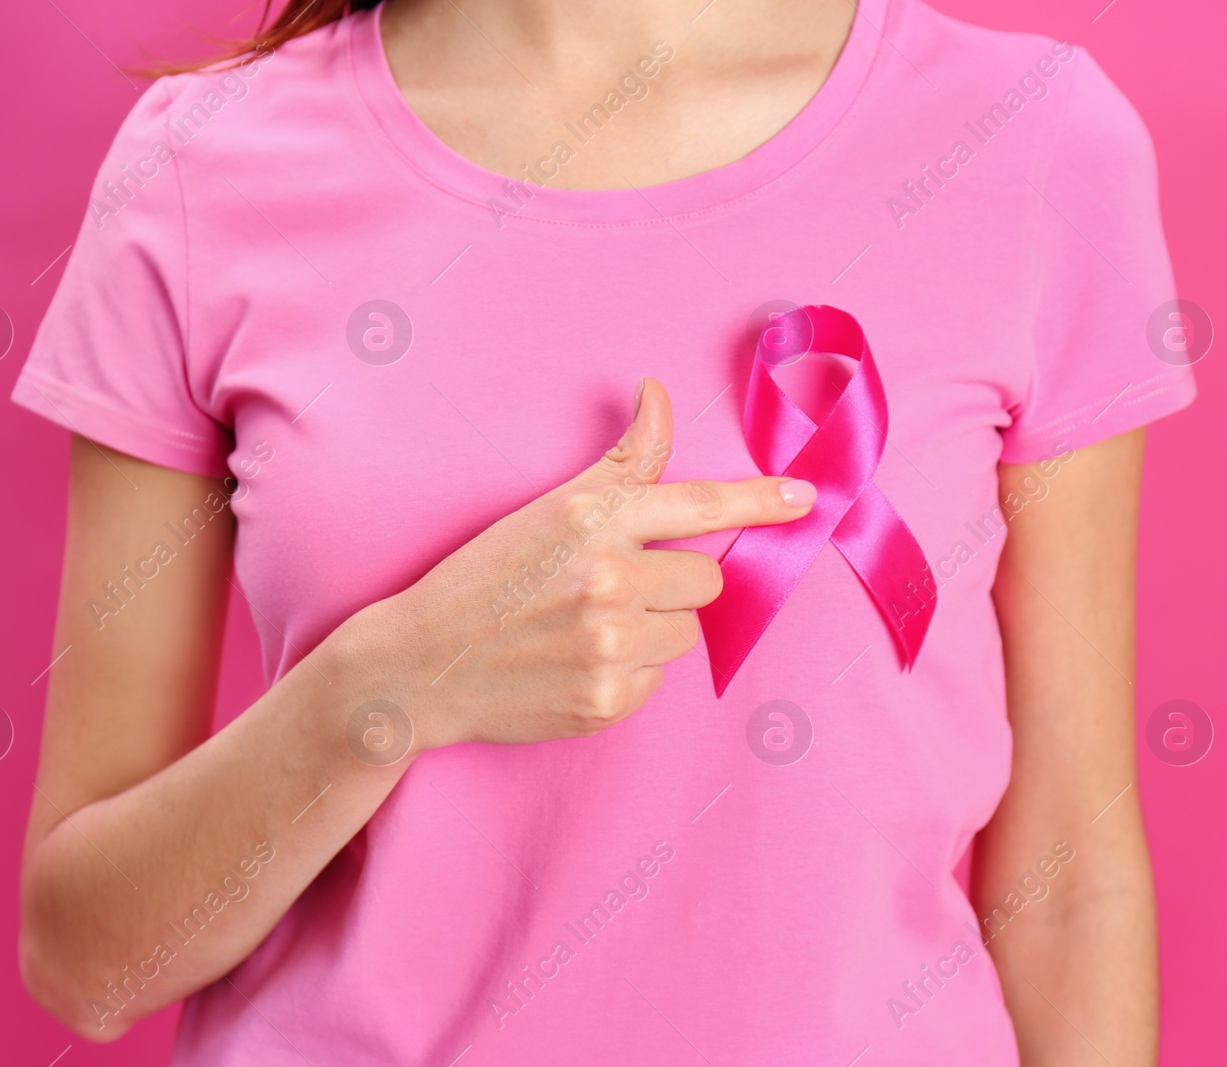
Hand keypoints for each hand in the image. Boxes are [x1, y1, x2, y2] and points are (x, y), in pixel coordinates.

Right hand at [335, 378, 816, 750]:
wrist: (420, 665)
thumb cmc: (484, 579)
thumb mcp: (547, 509)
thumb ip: (621, 464)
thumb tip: (657, 395)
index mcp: (592, 520)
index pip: (699, 504)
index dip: (760, 500)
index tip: (806, 498)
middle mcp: (608, 579)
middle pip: (705, 579)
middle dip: (672, 583)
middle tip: (612, 588)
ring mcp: (609, 645)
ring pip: (687, 633)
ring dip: (654, 629)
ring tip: (589, 627)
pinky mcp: (607, 700)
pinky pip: (658, 680)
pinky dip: (628, 673)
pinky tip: (578, 664)